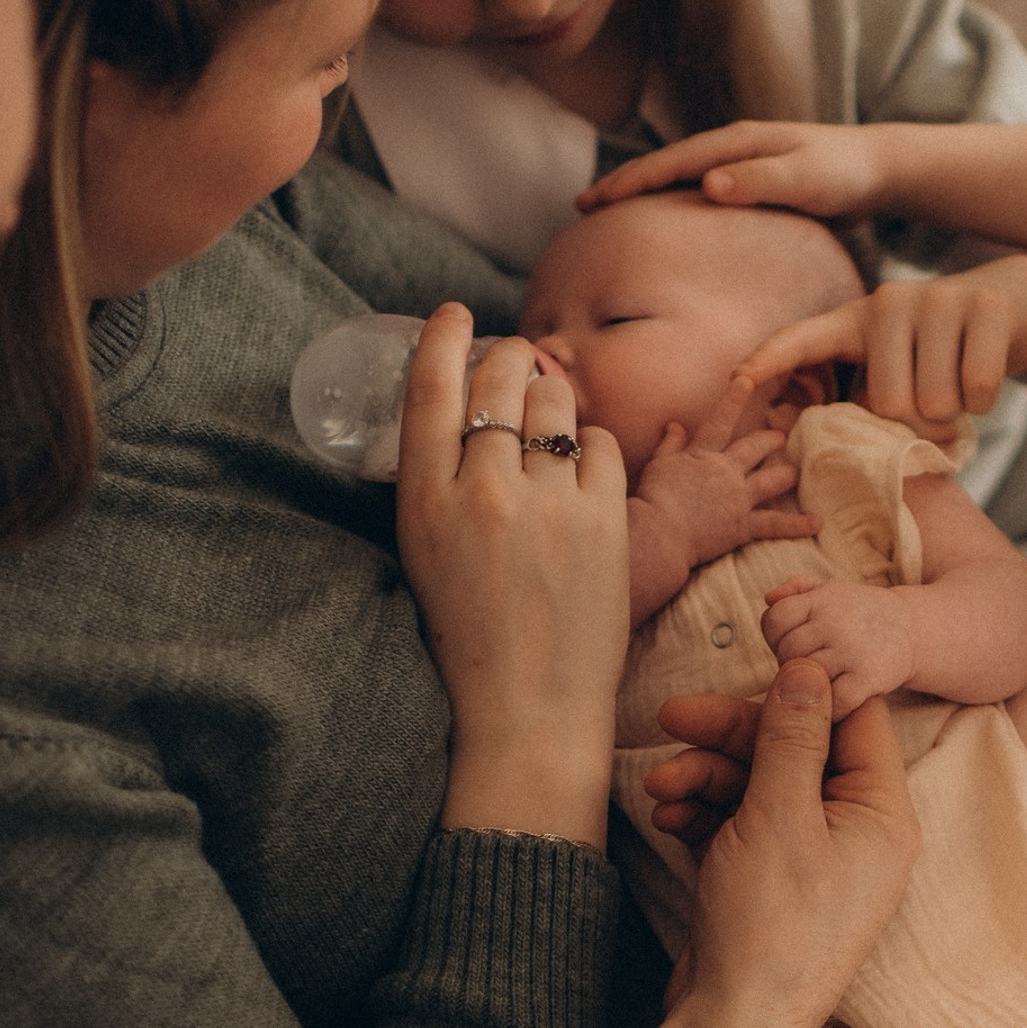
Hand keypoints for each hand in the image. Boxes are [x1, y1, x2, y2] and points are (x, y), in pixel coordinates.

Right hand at [395, 307, 628, 845]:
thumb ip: (440, 483)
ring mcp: (546, 504)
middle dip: (510, 363)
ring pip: (554, 402)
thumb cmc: (473, 640)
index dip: (444, 337)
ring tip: (549, 429)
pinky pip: (603, 444)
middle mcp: (482, 492)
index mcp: (424, 502)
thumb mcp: (426, 557)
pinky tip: (583, 474)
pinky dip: (594, 449)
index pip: (429, 387)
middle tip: (517, 371)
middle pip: (499, 380)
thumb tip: (468, 413)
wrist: (530, 712)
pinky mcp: (603, 521)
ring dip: (553, 401)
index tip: (455, 315)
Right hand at [579, 120, 891, 219]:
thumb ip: (760, 181)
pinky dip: (671, 205)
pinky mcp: (749, 183)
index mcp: (736, 145)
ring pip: (677, 179)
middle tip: (581, 209)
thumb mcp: (806, 179)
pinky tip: (661, 227)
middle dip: (622, 187)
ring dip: (642, 196)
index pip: (669, 163)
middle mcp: (731, 150)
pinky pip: (697, 193)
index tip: (593, 203)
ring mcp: (738, 165)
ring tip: (608, 218)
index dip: (629, 183)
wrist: (878, 168)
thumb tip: (706, 184)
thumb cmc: (845, 175)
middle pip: (664, 167)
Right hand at [629, 376, 816, 620]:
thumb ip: (669, 444)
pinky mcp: (743, 525)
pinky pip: (775, 524)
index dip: (733, 399)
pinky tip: (816, 523)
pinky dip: (796, 524)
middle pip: (756, 448)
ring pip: (772, 481)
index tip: (746, 381)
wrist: (660, 534)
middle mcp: (727, 471)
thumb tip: (674, 424)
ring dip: (786, 475)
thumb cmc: (653, 500)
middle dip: (770, 440)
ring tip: (796, 472)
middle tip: (781, 436)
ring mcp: (738, 498)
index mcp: (703, 454)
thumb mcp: (657, 466)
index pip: (720, 420)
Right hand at [669, 662, 919, 1027]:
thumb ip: (792, 737)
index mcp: (881, 815)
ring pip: (757, 786)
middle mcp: (854, 834)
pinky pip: (738, 824)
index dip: (804, 687)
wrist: (732, 1027)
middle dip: (730, 736)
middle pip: (795, 750)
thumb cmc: (771, 928)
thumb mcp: (780, 815)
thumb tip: (811, 669)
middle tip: (671, 716)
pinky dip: (702, 814)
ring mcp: (809, 859)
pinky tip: (666, 816)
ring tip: (659, 785)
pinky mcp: (768, 881)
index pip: (855, 721)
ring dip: (705, 777)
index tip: (754, 657)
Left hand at [736, 256, 1026, 424]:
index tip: (735, 383)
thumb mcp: (898, 371)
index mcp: (857, 321)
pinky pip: (976, 391)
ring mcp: (939, 299)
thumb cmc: (944, 357)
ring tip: (958, 390)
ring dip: (953, 418)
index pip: (802, 339)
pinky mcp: (987, 309)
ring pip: (933, 403)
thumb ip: (861, 400)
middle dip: (914, 427)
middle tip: (932, 413)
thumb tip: (817, 440)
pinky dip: (984, 404)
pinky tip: (986, 379)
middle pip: (887, 404)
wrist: (1017, 306)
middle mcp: (890, 301)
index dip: (768, 360)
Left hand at [761, 575, 914, 717]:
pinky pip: (835, 701)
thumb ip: (796, 589)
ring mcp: (852, 649)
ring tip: (824, 683)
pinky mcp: (869, 677)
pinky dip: (832, 710)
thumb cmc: (859, 614)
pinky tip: (837, 704)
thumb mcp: (831, 590)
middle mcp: (835, 621)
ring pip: (807, 678)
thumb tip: (769, 598)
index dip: (776, 637)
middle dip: (791, 664)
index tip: (792, 645)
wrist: (912, 629)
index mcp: (822, 598)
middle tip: (809, 668)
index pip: (775, 619)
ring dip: (811, 688)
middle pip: (788, 652)